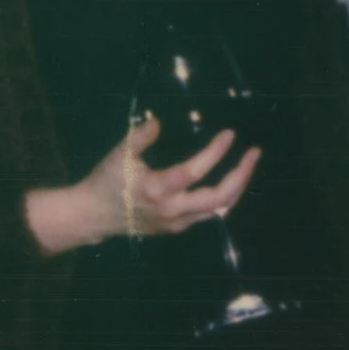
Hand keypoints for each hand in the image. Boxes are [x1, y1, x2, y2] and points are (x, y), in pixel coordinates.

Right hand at [26, 117, 260, 255]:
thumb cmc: (106, 182)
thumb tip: (158, 121)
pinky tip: (229, 181)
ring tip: (247, 165)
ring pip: (218, 210)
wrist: (94, 216)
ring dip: (237, 187)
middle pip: (219, 197)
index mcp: (156, 190)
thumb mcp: (118, 155)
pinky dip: (223, 198)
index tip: (230, 135)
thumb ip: (139, 137)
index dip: (215, 153)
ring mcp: (177, 222)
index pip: (194, 172)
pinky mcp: (177, 228)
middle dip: (241, 174)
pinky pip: (209, 215)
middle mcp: (172, 209)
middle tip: (254, 153)